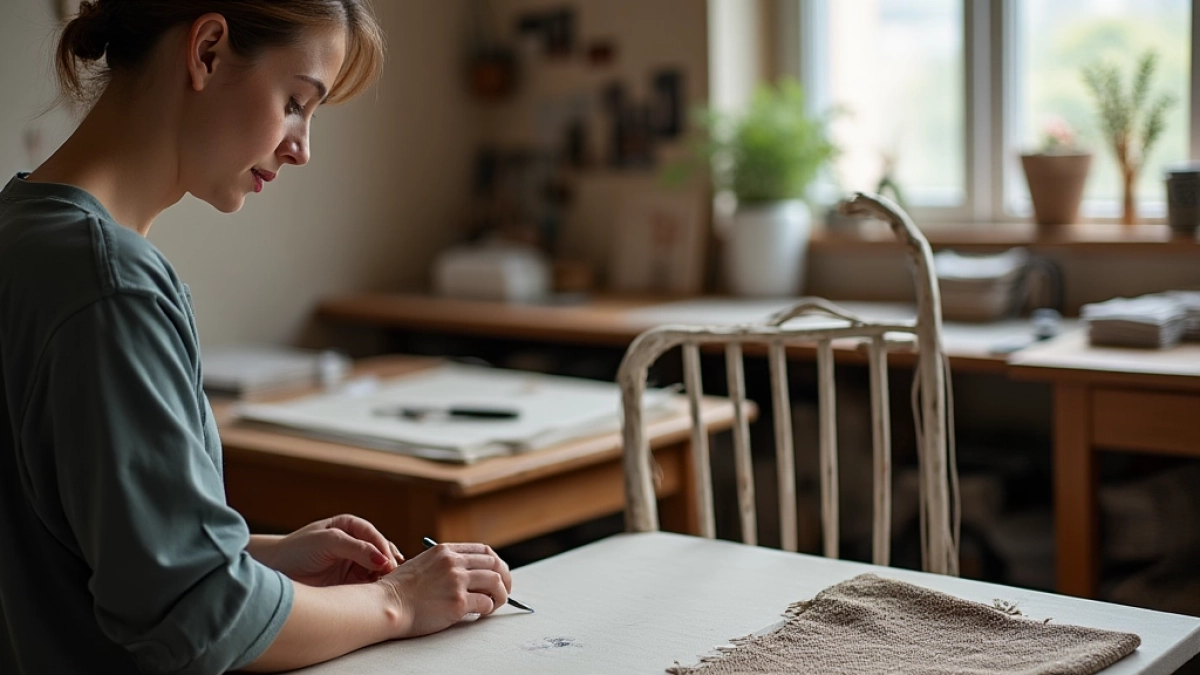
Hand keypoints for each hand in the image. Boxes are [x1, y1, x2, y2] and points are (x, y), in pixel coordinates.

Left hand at [254, 514, 402, 586]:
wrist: (274, 572)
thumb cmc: (296, 550)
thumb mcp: (327, 542)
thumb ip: (356, 548)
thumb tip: (383, 559)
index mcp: (350, 526)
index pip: (375, 537)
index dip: (383, 550)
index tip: (389, 564)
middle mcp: (355, 543)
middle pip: (381, 553)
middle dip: (388, 564)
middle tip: (391, 578)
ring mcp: (354, 564)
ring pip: (378, 570)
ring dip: (383, 578)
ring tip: (384, 588)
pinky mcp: (350, 583)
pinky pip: (369, 585)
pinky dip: (375, 590)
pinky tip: (376, 595)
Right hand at [380, 542, 512, 637]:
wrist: (386, 605)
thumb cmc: (399, 590)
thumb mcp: (422, 564)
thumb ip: (444, 565)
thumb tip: (468, 574)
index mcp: (445, 551)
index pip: (483, 551)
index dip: (495, 563)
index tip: (498, 573)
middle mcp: (453, 562)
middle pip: (495, 564)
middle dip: (505, 578)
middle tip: (504, 591)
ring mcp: (456, 581)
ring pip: (496, 582)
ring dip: (500, 595)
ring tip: (494, 604)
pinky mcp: (458, 602)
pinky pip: (486, 603)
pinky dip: (488, 609)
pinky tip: (481, 613)